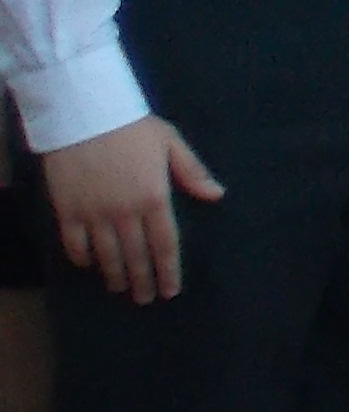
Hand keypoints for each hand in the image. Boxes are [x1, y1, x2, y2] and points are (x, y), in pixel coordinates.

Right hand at [38, 116, 219, 303]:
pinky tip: (90, 265)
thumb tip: (217, 195)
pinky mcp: (67, 210)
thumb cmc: (132, 126)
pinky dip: (83, 258)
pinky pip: (74, 243)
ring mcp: (94, 213)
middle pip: (136, 256)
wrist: (84, 113)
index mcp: (155, 198)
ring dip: (115, 275)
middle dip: (142, 281)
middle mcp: (125, 212)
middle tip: (147, 298)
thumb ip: (192, 172)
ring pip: (106, 255)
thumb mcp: (170, 143)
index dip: (169, 270)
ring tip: (120, 289)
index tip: (171, 290)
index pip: (165, 244)